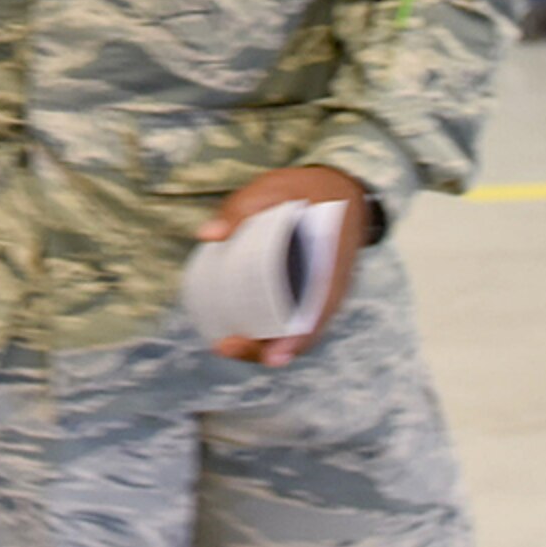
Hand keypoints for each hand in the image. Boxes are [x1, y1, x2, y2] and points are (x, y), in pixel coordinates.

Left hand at [198, 165, 369, 367]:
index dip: (297, 342)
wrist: (337, 189)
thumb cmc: (303, 192)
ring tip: (223, 343)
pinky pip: (289, 316)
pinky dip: (266, 327)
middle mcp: (327, 290)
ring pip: (294, 330)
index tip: (273, 357)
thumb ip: (241, 210)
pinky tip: (237, 326)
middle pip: (302, 334)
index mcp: (328, 269)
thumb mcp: (272, 191)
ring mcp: (317, 293)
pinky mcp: (305, 290)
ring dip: (261, 344)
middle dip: (265, 350)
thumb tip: (208, 235)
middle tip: (225, 346)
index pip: (317, 317)